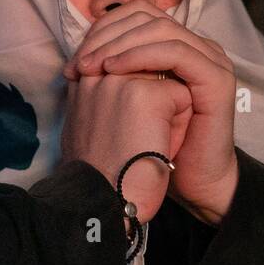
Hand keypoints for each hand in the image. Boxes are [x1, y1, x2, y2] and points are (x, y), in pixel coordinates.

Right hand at [61, 72, 186, 225]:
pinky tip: (159, 146)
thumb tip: (119, 88)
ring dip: (167, 111)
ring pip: (168, 80)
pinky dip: (178, 125)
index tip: (124, 131)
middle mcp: (96, 74)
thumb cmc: (100, 173)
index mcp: (81, 80)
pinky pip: (182, 96)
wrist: (107, 202)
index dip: (137, 93)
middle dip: (153, 101)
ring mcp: (119, 81)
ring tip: (145, 141)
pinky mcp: (145, 94)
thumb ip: (98, 98)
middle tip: (133, 141)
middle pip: (150, 70)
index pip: (125, 62)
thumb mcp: (88, 126)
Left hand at [65, 0, 238, 225]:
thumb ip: (110, 75)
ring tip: (93, 66)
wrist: (188, 181)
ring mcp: (210, 59)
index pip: (136, 13)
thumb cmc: (153, 145)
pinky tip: (114, 70)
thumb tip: (74, 61)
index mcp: (175, 46)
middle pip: (147, 16)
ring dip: (119, 44)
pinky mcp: (217, 77)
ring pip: (160, 29)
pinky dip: (140, 56)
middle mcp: (195, 46)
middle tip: (80, 63)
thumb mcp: (125, 103)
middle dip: (107, 36)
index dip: (102, 29)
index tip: (74, 62)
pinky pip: (175, 52)